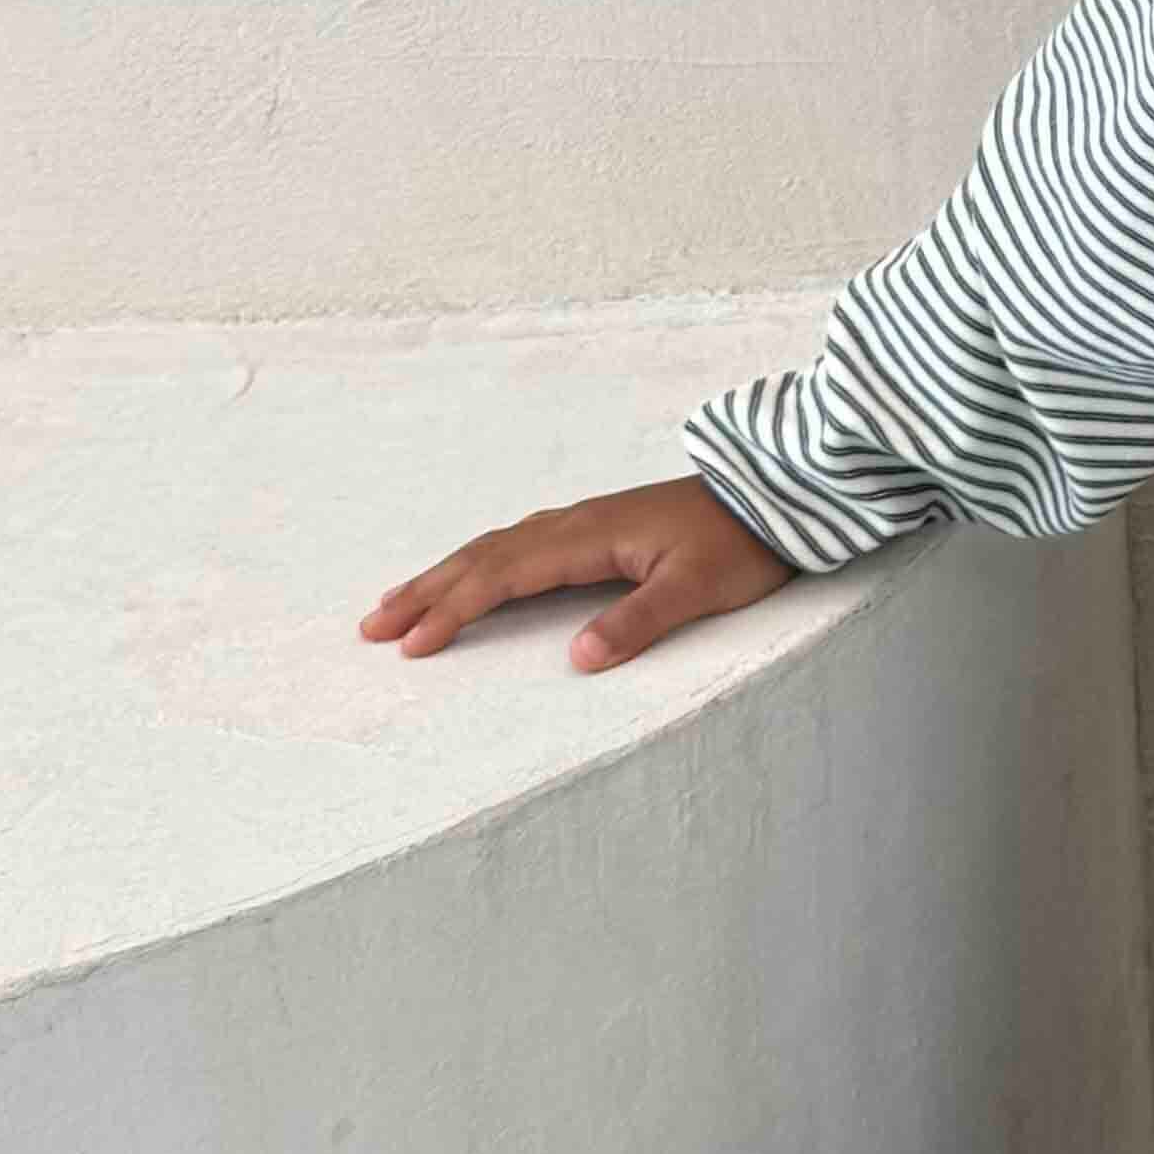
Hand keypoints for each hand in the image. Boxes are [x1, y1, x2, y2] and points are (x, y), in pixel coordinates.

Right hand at [358, 476, 793, 672]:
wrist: (780, 494)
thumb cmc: (745, 542)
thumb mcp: (699, 588)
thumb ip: (640, 621)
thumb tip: (577, 659)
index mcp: (593, 536)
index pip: (506, 576)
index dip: (455, 609)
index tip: (412, 643)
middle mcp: (579, 523)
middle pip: (486, 557)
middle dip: (428, 591)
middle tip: (372, 626)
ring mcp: (589, 521)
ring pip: (499, 546)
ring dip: (447, 574)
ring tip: (400, 603)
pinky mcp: (602, 526)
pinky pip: (523, 542)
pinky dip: (484, 561)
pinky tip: (475, 572)